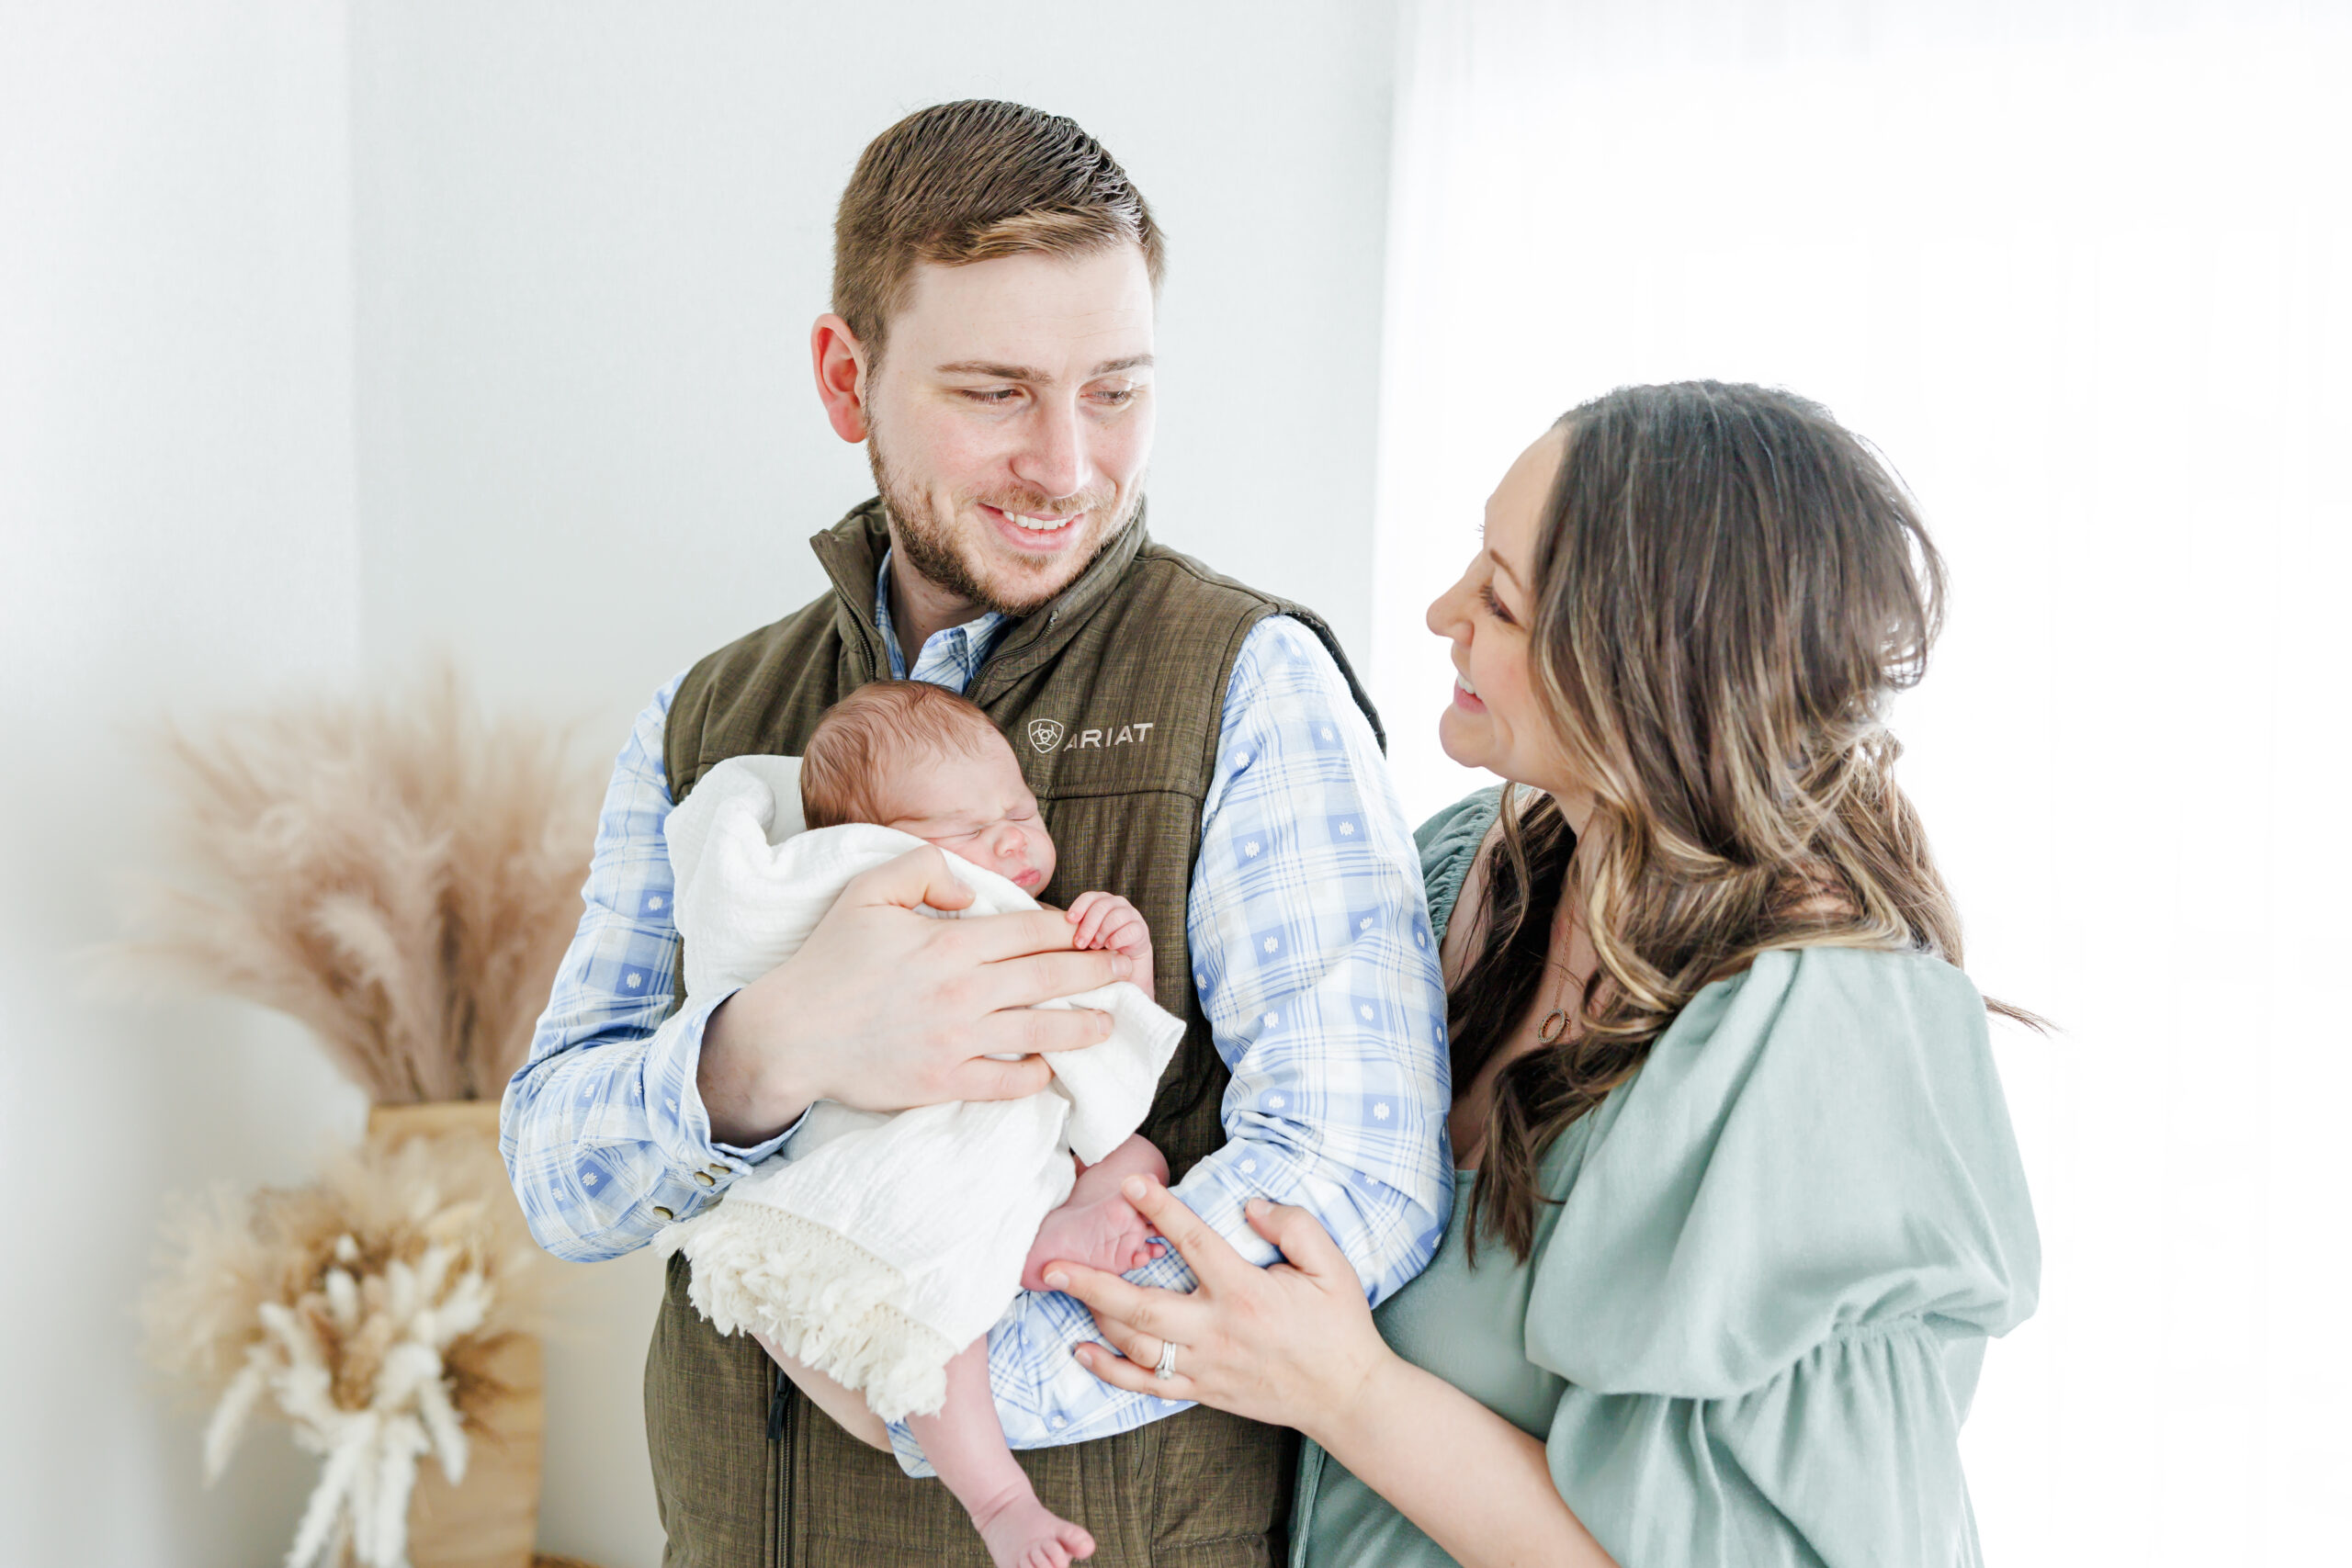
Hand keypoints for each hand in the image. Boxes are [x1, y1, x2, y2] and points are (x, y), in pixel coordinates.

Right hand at [698, 845, 1132, 1143]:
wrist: (790, 1035)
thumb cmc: (828, 961)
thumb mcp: (867, 891)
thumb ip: (923, 869)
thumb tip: (970, 892)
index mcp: (953, 943)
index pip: (1034, 931)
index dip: (1065, 929)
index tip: (1079, 932)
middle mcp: (966, 991)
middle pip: (1052, 977)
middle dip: (1094, 972)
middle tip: (1120, 970)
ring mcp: (959, 1040)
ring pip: (1043, 1032)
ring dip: (1084, 1026)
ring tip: (1107, 1024)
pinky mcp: (946, 1082)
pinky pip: (1008, 1083)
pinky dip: (1036, 1075)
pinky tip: (1049, 1067)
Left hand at [1043, 1175, 1395, 1444]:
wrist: (1346, 1395)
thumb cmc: (1338, 1326)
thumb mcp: (1331, 1266)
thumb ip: (1292, 1226)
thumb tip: (1250, 1205)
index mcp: (1246, 1292)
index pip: (1193, 1242)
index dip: (1160, 1210)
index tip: (1129, 1185)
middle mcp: (1216, 1330)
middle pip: (1141, 1305)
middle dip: (1092, 1283)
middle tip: (1052, 1265)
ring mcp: (1205, 1365)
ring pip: (1135, 1345)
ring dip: (1095, 1317)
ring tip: (1065, 1291)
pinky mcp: (1202, 1391)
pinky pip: (1145, 1385)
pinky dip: (1109, 1370)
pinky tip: (1082, 1351)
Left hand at [1064, 891, 1153, 1001]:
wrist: (1121, 975)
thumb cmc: (1095, 957)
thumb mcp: (1079, 942)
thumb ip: (1070, 932)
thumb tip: (1049, 929)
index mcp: (1099, 904)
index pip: (1089, 897)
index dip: (1079, 907)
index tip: (1069, 920)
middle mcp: (1116, 905)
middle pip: (1101, 905)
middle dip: (1088, 925)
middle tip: (1080, 943)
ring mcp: (1130, 916)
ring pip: (1116, 915)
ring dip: (1103, 932)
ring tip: (1096, 947)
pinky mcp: (1141, 931)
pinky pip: (1131, 929)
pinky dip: (1118, 938)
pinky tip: (1111, 948)